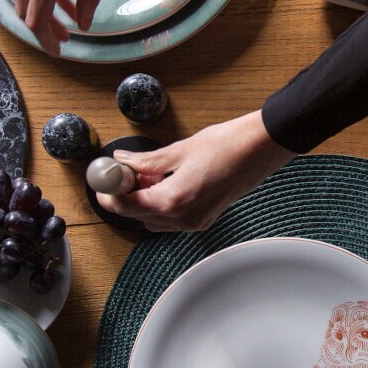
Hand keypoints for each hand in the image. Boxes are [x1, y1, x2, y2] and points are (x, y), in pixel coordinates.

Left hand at [99, 112, 294, 232]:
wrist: (263, 148)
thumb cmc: (229, 145)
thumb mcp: (181, 150)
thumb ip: (147, 161)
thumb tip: (123, 161)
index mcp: (175, 200)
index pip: (128, 206)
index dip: (110, 194)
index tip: (103, 180)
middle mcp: (185, 218)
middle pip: (139, 216)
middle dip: (127, 196)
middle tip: (124, 172)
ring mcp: (197, 221)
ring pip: (155, 220)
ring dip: (144, 201)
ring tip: (147, 174)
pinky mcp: (206, 218)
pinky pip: (173, 218)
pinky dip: (162, 203)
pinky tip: (165, 181)